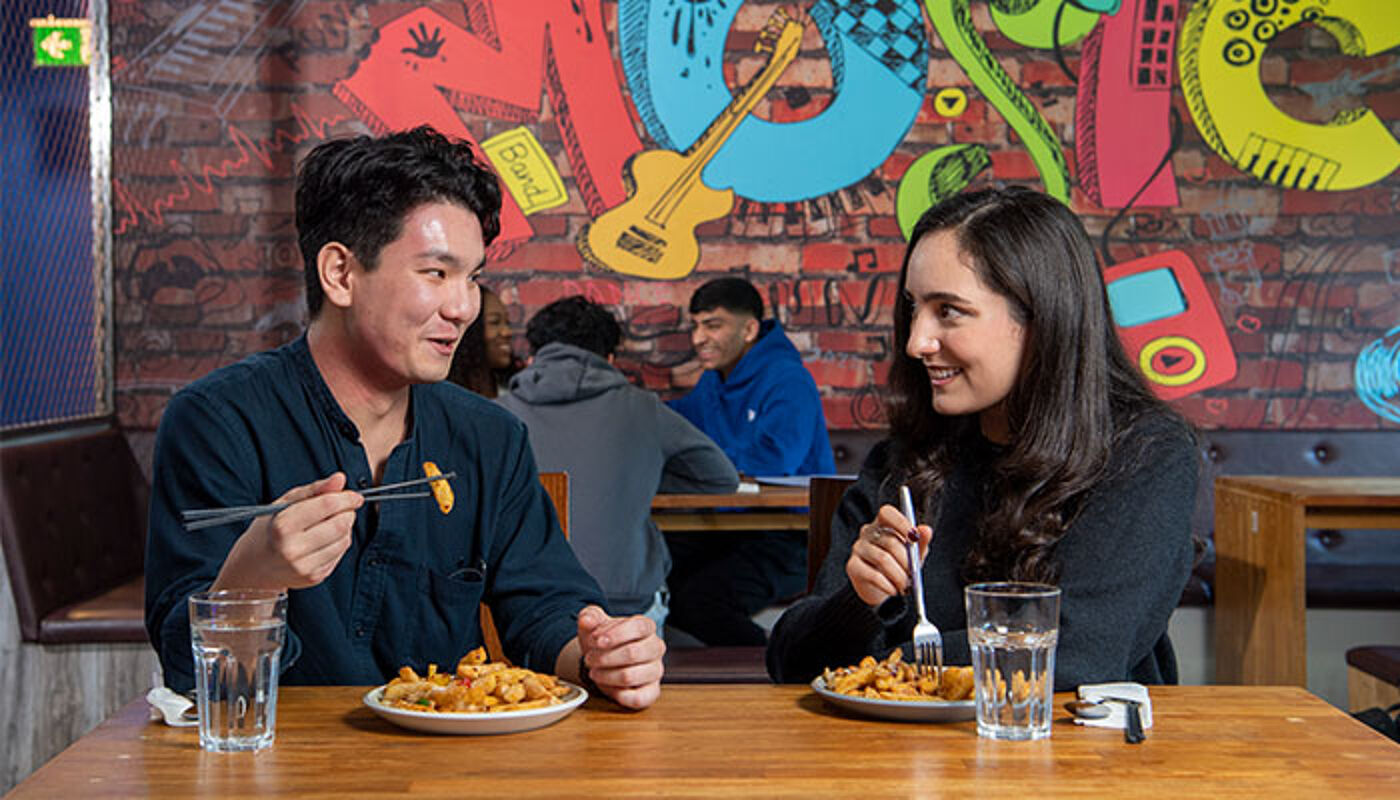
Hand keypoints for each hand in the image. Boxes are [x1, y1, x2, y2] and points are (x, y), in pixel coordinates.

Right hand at [213, 473, 363, 591]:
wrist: (254, 566)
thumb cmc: (270, 529)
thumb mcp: (285, 503)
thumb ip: (314, 489)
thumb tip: (340, 478)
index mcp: (282, 526)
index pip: (327, 506)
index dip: (347, 498)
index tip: (355, 496)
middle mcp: (293, 549)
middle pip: (341, 525)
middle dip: (347, 513)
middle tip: (342, 509)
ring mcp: (304, 567)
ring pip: (345, 541)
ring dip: (344, 528)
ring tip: (328, 525)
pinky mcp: (314, 578)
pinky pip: (340, 555)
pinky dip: (338, 543)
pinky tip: (323, 541)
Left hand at [575, 605, 664, 709]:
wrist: (603, 660)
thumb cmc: (603, 641)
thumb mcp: (594, 624)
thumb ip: (589, 617)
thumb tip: (586, 620)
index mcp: (646, 627)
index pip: (639, 627)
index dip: (616, 634)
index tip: (596, 640)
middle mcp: (655, 648)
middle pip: (633, 653)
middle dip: (605, 657)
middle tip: (589, 659)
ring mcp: (655, 670)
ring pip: (631, 676)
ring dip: (606, 675)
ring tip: (594, 672)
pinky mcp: (651, 691)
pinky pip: (640, 698)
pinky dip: (620, 695)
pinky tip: (609, 688)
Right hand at [845, 504, 932, 607]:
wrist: (879, 589)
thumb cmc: (898, 565)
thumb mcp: (913, 555)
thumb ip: (920, 542)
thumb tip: (926, 530)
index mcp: (882, 523)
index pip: (887, 513)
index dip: (901, 523)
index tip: (915, 538)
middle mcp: (867, 532)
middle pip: (890, 541)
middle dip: (906, 561)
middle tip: (914, 574)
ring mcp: (858, 548)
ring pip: (882, 559)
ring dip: (899, 576)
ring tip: (905, 585)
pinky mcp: (852, 566)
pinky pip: (872, 574)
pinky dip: (887, 585)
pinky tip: (893, 590)